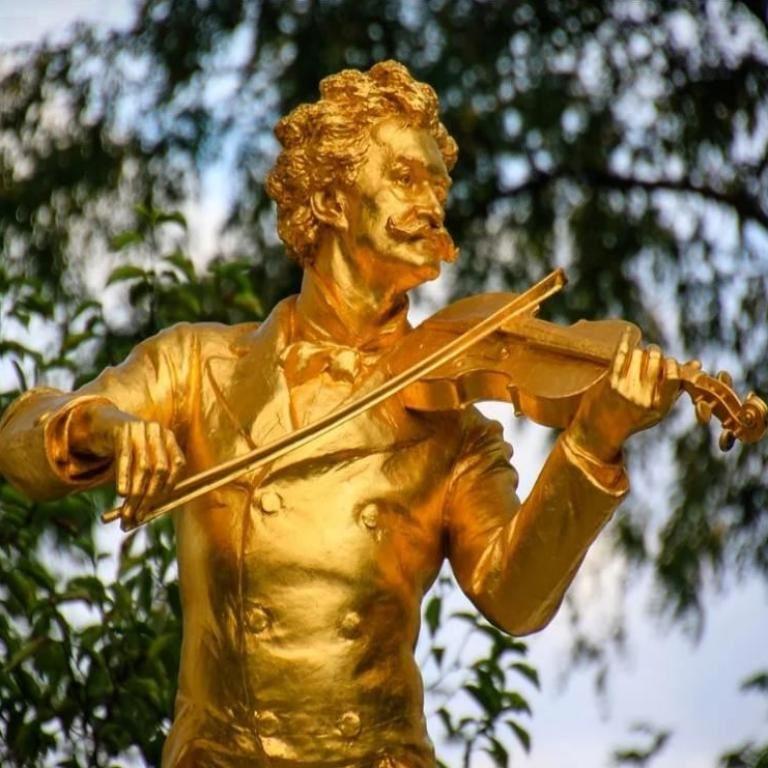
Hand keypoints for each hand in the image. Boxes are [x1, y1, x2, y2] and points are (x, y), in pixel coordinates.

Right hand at [69, 403, 185, 528]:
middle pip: (160, 468)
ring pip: (143, 467)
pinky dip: (124, 478)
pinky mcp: (121, 431)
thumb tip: (146, 514)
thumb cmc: (128, 449)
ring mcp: (140, 429)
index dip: (169, 486)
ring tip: (127, 511)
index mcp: (168, 437)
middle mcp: (157, 432)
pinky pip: (124, 458)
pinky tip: (121, 493)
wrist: (104, 423)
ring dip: (136, 493)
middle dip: (150, 495)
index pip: (178, 464)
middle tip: (138, 516)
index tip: (157, 506)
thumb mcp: (143, 458)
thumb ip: (149, 480)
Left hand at [567, 329, 689, 462]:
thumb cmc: (633, 417)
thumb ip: (676, 386)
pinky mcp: (610, 382)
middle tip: (649, 357)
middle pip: (655, 358)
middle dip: (654, 353)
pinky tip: (626, 332)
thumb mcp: (658, 408)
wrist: (600, 430)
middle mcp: (644, 398)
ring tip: (636, 358)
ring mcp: (626, 389)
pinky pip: (620, 354)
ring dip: (639, 351)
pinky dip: (625, 340)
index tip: (667, 363)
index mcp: (660, 406)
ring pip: (639, 353)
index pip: (674, 375)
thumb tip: (697, 363)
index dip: (671, 364)